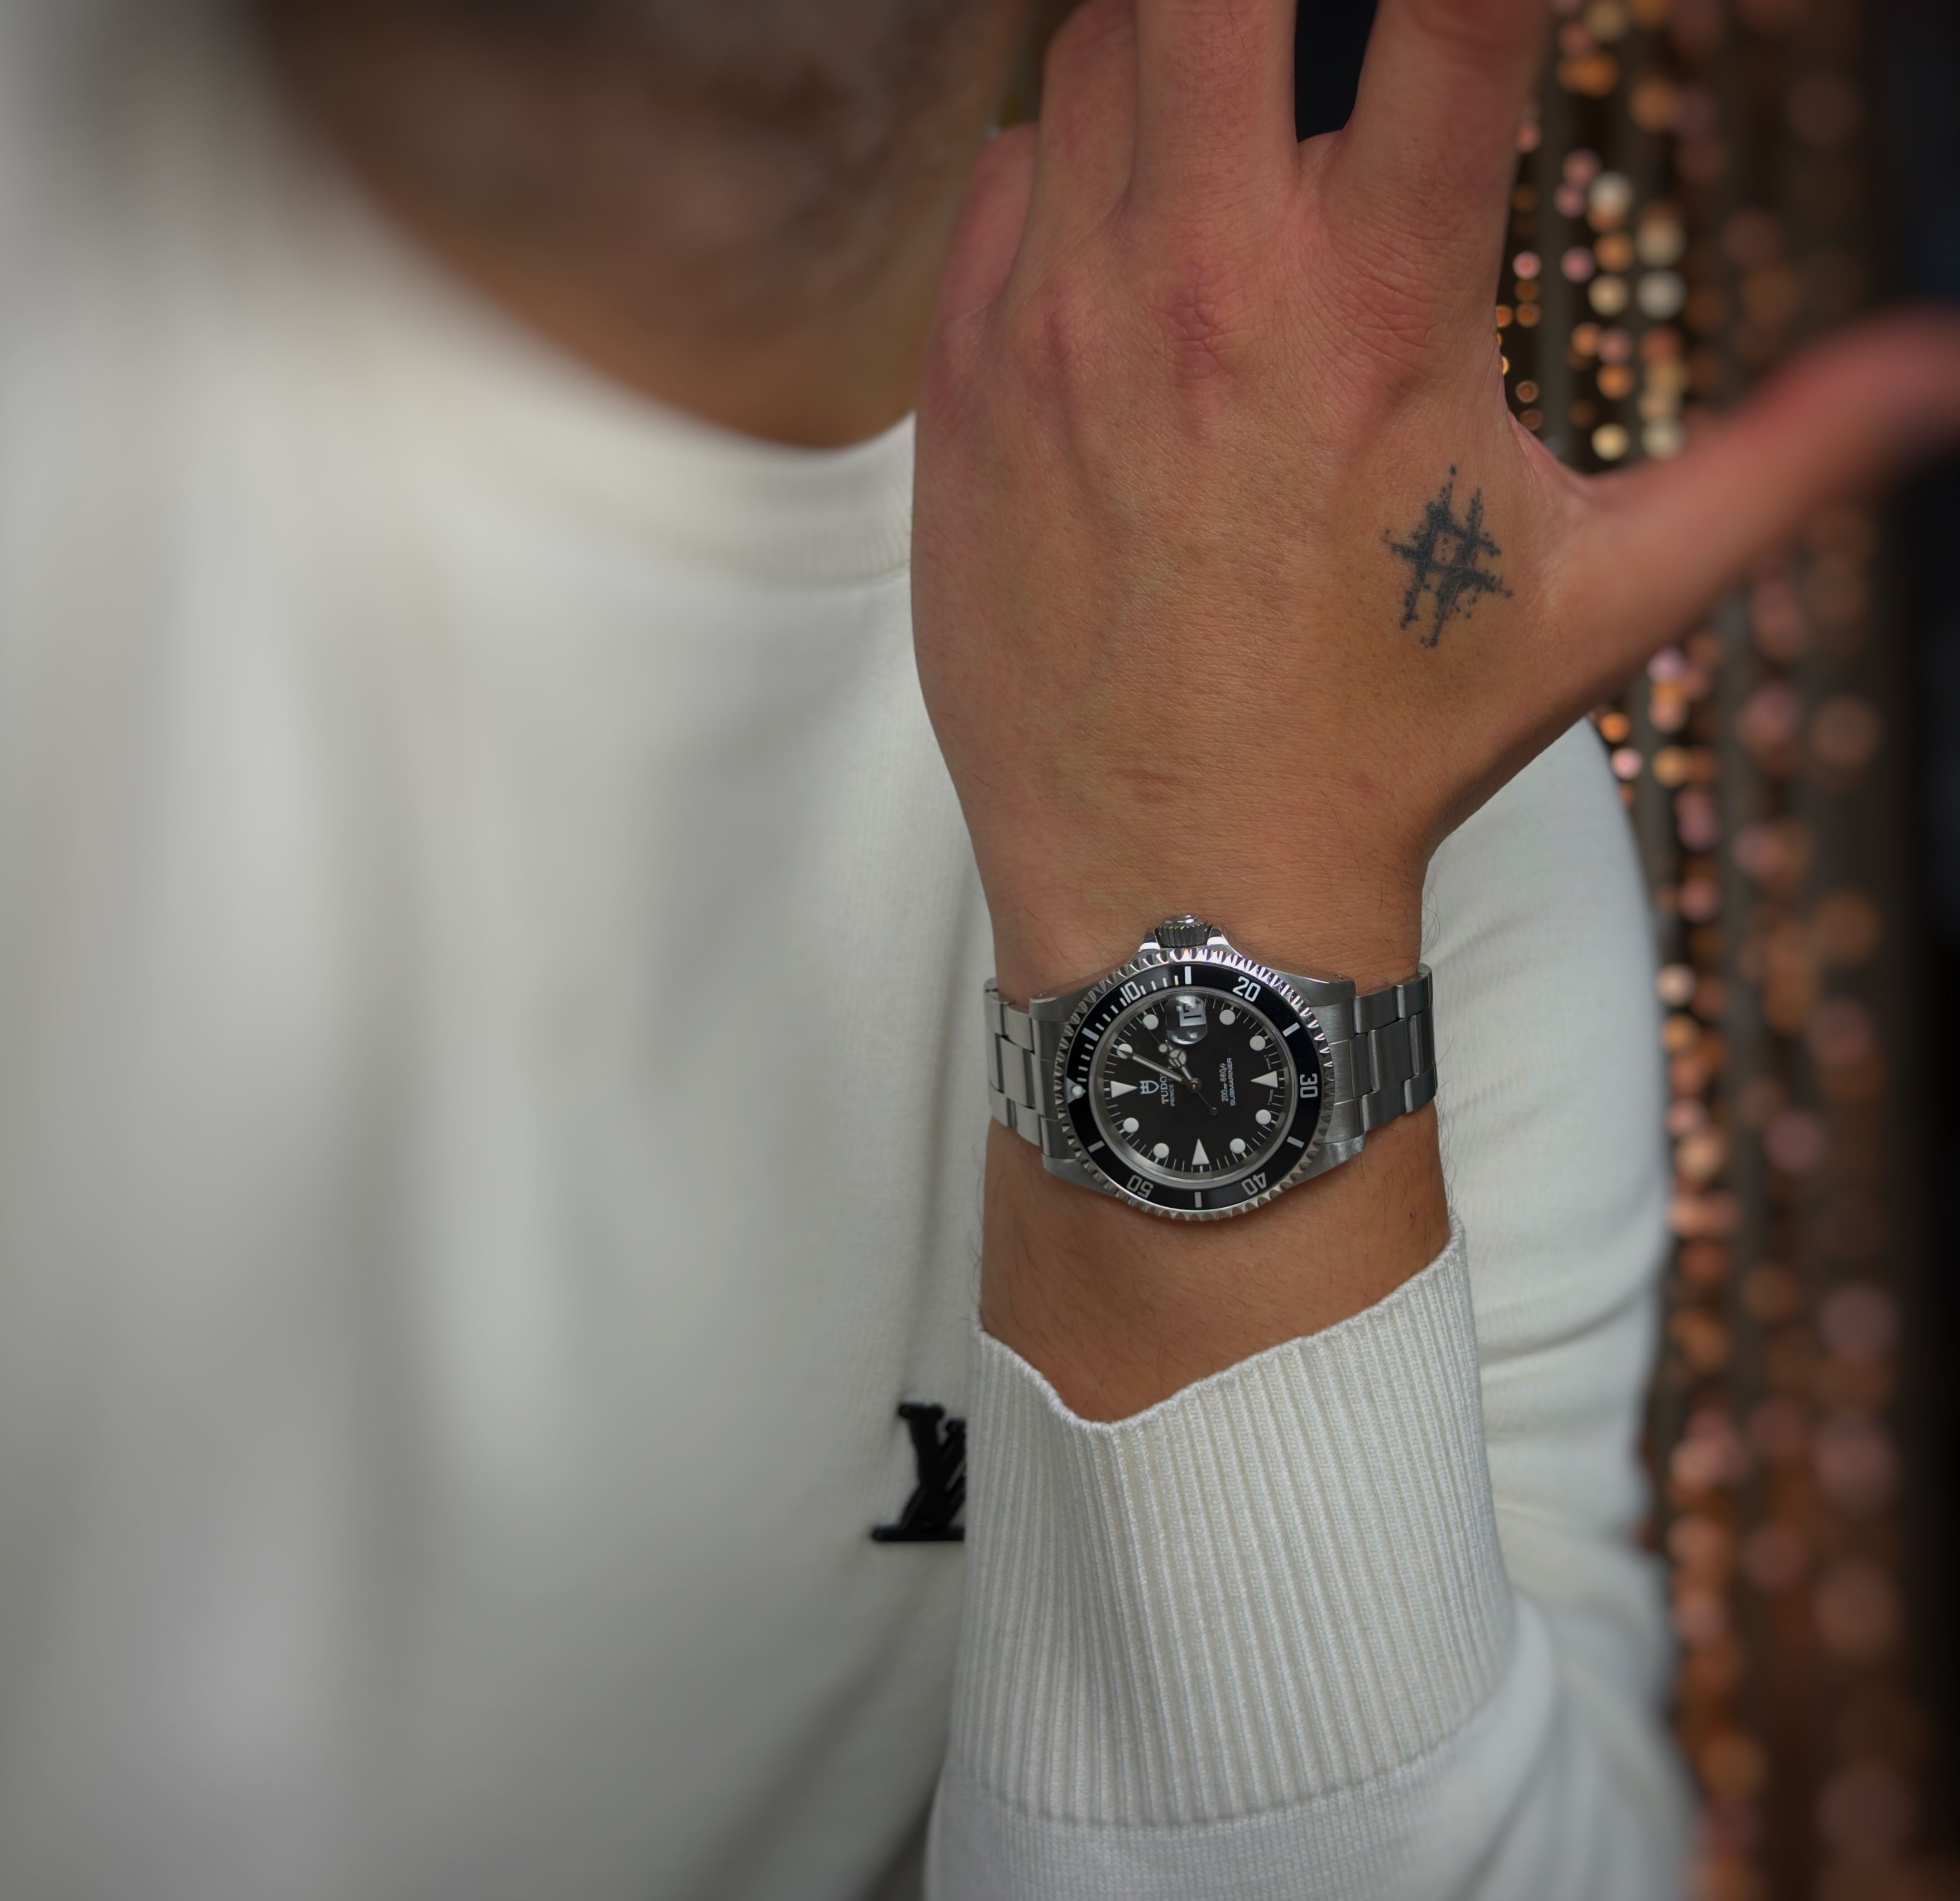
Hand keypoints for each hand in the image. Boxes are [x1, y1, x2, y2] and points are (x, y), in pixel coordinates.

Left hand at [915, 0, 1959, 1417]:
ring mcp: (1061, 327)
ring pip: (1100, 54)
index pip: (1455, 12)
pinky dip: (1068, 166)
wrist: (1180, 889)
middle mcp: (1206, 287)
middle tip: (1303, 45)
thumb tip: (1944, 368)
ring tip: (1238, 140)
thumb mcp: (1609, 595)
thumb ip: (1784, 453)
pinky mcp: (962, 385)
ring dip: (1178, 58)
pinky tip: (1126, 240)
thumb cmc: (1395, 742)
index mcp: (1384, 309)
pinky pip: (1003, 175)